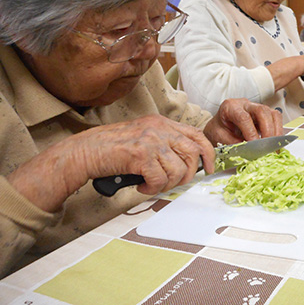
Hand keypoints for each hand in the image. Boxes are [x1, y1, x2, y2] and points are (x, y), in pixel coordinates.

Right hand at [7, 115, 214, 211]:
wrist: (85, 151)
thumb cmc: (113, 149)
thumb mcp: (144, 137)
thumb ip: (164, 143)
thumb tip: (187, 163)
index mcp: (162, 123)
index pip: (197, 135)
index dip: (208, 153)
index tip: (209, 168)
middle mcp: (159, 128)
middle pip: (192, 153)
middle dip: (188, 174)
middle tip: (174, 183)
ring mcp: (150, 140)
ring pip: (178, 170)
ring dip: (168, 184)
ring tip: (153, 184)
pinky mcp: (140, 155)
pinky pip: (160, 179)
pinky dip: (152, 188)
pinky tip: (141, 185)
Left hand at [203, 98, 282, 145]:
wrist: (219, 126)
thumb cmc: (219, 130)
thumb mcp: (219, 137)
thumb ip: (233, 143)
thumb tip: (249, 150)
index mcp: (230, 107)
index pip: (244, 117)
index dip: (251, 132)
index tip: (254, 145)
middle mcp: (245, 104)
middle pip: (262, 111)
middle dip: (267, 130)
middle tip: (267, 146)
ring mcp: (257, 108)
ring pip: (272, 114)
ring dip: (275, 132)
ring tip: (273, 147)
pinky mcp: (265, 114)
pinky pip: (276, 119)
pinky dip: (278, 132)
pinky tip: (274, 144)